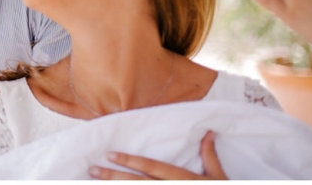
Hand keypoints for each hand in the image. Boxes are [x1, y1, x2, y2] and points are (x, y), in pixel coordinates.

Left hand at [88, 130, 226, 179]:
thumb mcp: (219, 178)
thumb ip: (209, 156)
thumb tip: (208, 133)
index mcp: (183, 180)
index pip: (152, 167)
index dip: (130, 161)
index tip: (110, 154)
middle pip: (138, 184)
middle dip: (113, 177)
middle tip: (92, 170)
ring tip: (95, 183)